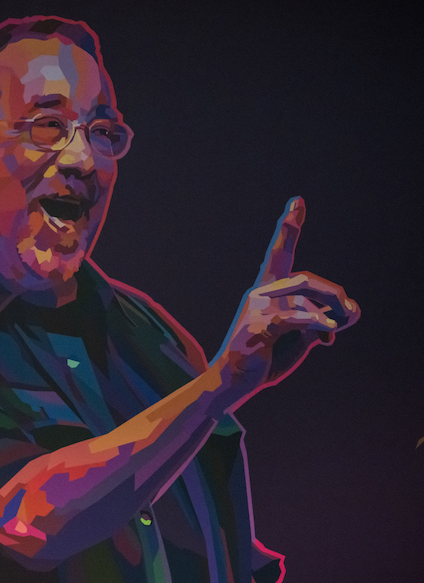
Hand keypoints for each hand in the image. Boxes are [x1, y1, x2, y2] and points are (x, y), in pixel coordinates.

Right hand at [213, 197, 359, 410]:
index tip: (298, 201)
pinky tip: (328, 328)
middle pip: (306, 279)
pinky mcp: (259, 326)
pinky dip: (317, 321)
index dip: (289, 227)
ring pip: (305, 297)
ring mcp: (257, 308)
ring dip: (329, 314)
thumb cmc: (266, 358)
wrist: (234, 381)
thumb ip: (321, 322)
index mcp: (267, 291)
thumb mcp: (301, 338)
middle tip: (349, 314)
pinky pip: (296, 316)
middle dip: (334, 294)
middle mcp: (261, 293)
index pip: (280, 254)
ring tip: (332, 331)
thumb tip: (343, 318)